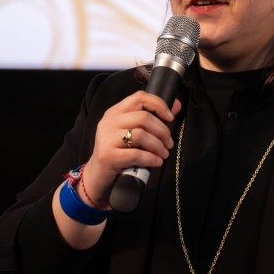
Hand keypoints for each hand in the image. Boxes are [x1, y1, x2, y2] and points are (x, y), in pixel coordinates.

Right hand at [81, 91, 180, 205]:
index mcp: (115, 112)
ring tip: (163, 153)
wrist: (98, 175)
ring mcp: (107, 138)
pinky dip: (151, 158)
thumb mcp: (132, 132)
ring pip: (141, 134)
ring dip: (158, 145)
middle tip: (168, 143)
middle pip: (143, 117)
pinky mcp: (108, 156)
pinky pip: (136, 154)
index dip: (158, 104)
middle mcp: (109, 122)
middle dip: (162, 131)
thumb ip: (152, 118)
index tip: (170, 117)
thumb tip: (176, 105)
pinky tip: (157, 162)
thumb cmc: (119, 152)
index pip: (139, 97)